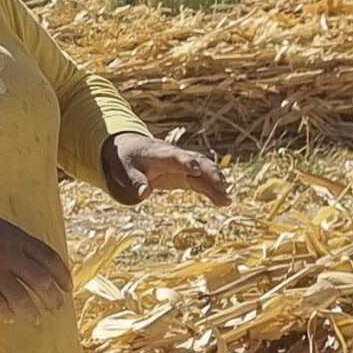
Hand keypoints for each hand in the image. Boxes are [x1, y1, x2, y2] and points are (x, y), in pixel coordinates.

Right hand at [0, 202, 73, 318]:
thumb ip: (16, 241)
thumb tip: (31, 259)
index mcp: (17, 237)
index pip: (49, 257)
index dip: (62, 274)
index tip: (69, 287)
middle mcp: (10, 254)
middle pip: (41, 280)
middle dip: (52, 297)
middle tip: (57, 308)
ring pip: (21, 296)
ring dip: (31, 311)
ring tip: (35, 319)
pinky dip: (6, 313)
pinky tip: (10, 318)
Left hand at [102, 131, 230, 206]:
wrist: (131, 150)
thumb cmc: (127, 160)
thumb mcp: (125, 171)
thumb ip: (136, 182)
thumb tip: (144, 194)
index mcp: (161, 154)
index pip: (176, 157)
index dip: (187, 162)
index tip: (196, 169)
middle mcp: (178, 158)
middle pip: (198, 162)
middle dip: (211, 172)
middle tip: (223, 184)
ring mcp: (184, 166)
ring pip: (205, 172)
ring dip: (216, 183)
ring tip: (227, 198)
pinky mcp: (186, 176)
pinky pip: (202, 183)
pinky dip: (213, 191)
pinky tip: (224, 202)